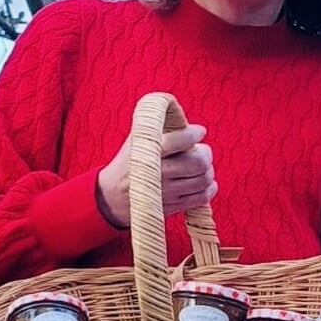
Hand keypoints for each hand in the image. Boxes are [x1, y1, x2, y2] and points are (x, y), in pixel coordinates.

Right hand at [96, 123, 215, 228]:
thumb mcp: (136, 140)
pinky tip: (204, 182)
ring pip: (202, 180)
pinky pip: (200, 198)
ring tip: (202, 166)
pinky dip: (209, 189)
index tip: (199, 131)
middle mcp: (159, 172)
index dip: (195, 133)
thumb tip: (181, 114)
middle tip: (202, 151)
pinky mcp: (171, 207)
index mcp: (149, 151)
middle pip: (198, 162)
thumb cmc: (128, 162)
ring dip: (208, 171)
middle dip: (205, 154)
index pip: (182, 139)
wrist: (111, 196)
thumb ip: (158, 126)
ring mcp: (166, 192)